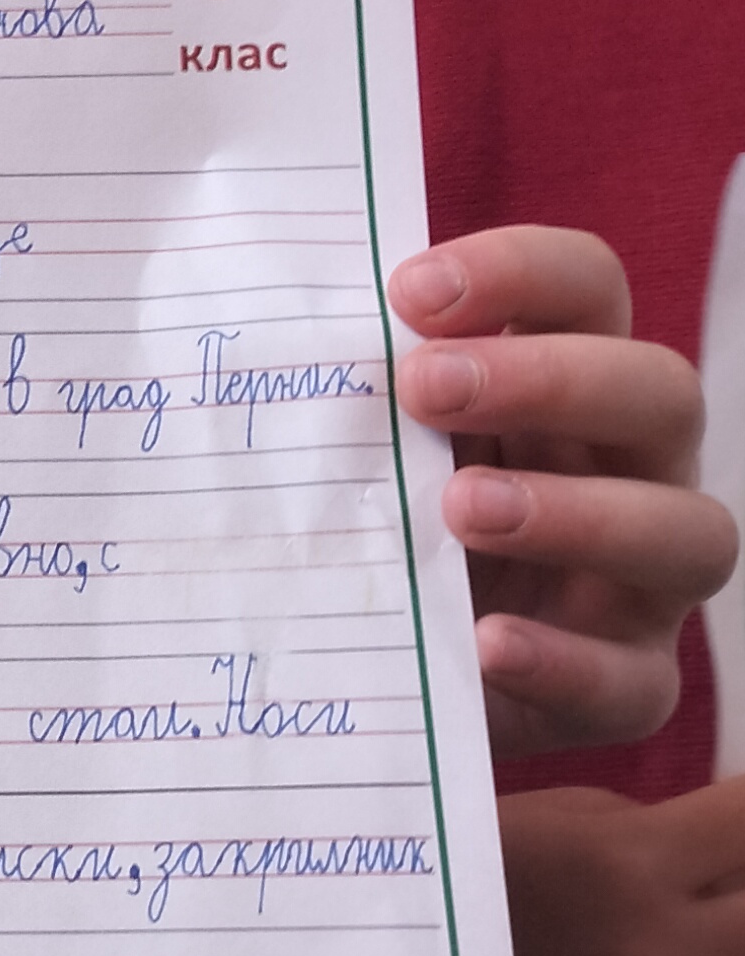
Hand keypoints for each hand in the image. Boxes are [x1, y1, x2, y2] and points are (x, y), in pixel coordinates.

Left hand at [389, 224, 731, 754]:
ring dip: (578, 515)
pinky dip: (563, 661)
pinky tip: (486, 643)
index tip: (409, 292)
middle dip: (550, 380)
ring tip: (461, 512)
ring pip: (688, 532)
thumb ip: (347, 390)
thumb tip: (268, 329)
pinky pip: (634, 681)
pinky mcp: (627, 685)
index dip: (521, 271)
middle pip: (661, 392)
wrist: (379, 665)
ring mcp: (644, 582)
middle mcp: (631, 469)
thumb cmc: (375, 523)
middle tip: (424, 390)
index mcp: (567, 382)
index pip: (589, 289)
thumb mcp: (364, 446)